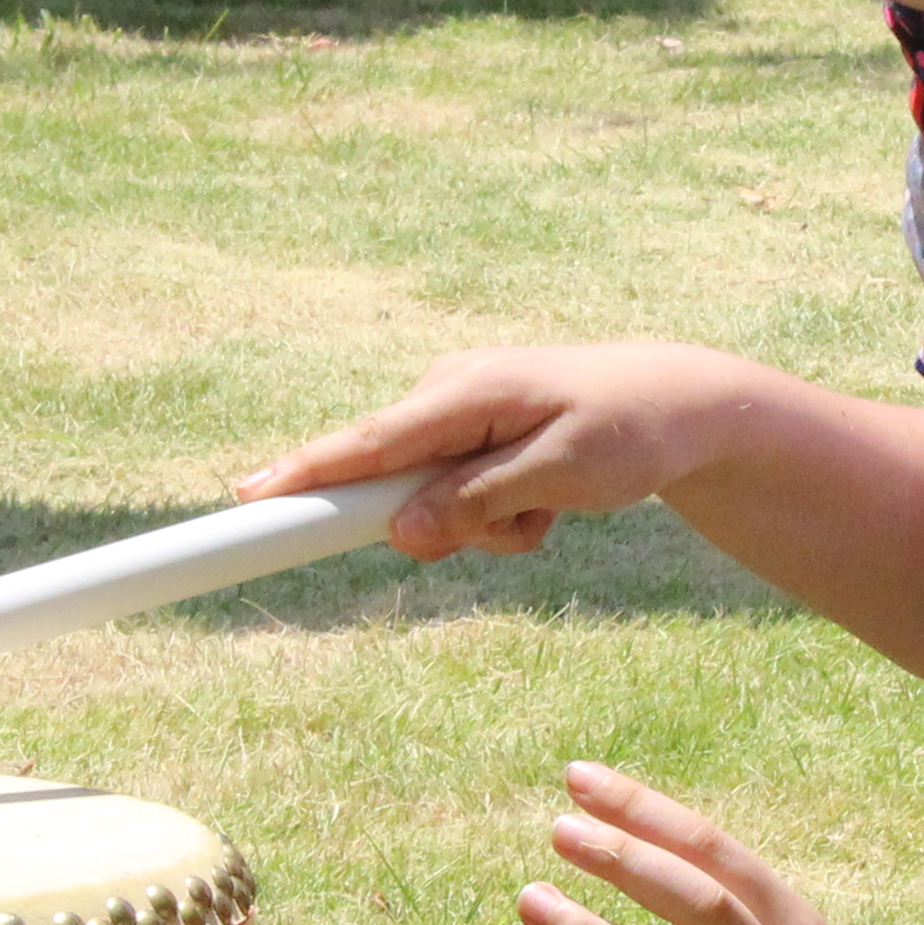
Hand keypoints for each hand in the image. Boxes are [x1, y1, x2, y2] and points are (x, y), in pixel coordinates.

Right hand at [239, 344, 754, 558]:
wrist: (681, 406)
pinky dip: (495, 516)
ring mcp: (455, 415)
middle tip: (522, 527)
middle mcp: (445, 395)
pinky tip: (544, 502)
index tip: (242, 501)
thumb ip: (477, 503)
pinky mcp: (468, 437)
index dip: (301, 476)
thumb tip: (398, 532)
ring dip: (481, 527)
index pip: (363, 445)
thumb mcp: (560, 475)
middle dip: (445, 527)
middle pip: (391, 487)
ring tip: (546, 510)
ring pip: (428, 504)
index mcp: (462, 392)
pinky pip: (455, 499)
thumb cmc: (628, 430)